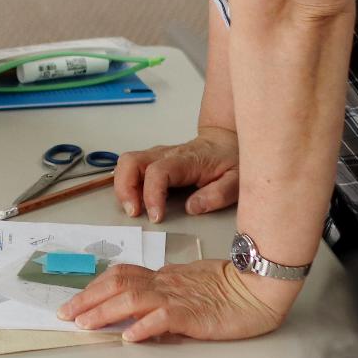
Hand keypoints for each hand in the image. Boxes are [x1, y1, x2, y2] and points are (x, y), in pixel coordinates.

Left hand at [59, 259, 290, 342]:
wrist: (258, 288)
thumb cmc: (228, 288)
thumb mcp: (187, 287)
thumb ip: (162, 295)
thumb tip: (137, 313)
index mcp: (162, 276)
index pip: (119, 276)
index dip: (93, 288)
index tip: (73, 302)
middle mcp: (164, 283)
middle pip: (116, 284)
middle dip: (86, 299)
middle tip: (65, 314)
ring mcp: (177, 297)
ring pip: (131, 298)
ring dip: (104, 312)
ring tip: (84, 324)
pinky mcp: (193, 314)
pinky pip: (163, 317)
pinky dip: (143, 326)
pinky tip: (129, 336)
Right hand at [112, 125, 239, 222]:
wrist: (224, 140)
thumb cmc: (229, 159)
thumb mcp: (236, 180)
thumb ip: (218, 195)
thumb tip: (192, 207)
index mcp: (186, 160)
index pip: (158, 172)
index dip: (152, 195)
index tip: (156, 217)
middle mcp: (166, 154)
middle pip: (131, 162)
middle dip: (125, 189)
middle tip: (133, 212)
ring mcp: (156, 155)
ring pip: (125, 163)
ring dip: (122, 187)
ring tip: (132, 209)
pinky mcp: (151, 159)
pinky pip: (129, 168)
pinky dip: (125, 184)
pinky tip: (134, 200)